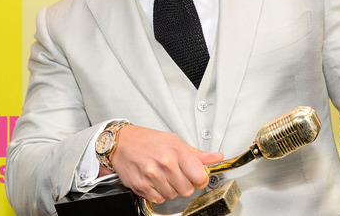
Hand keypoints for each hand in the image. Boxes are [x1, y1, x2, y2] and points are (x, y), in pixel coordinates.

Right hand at [109, 125, 223, 203]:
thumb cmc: (148, 140)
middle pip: (187, 189)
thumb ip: (197, 154)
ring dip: (171, 188)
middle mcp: (165, 163)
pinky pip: (159, 199)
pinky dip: (158, 193)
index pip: (200, 176)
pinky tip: (155, 181)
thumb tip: (217, 158)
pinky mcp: (142, 186)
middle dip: (184, 184)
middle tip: (176, 174)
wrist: (122, 143)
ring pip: (173, 195)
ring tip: (163, 175)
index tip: (196, 176)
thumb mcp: (174, 141)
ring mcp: (152, 176)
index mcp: (176, 151)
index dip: (200, 179)